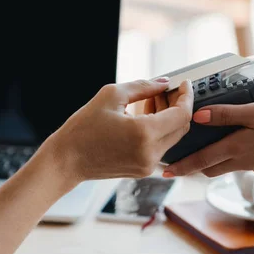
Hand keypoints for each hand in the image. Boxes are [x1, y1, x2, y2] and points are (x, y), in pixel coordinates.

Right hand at [44, 78, 192, 181]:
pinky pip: (162, 146)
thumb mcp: (111, 96)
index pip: (182, 114)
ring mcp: (149, 165)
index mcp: (145, 134)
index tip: (185, 83)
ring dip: (168, 117)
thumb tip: (164, 82)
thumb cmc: (84, 127)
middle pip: (182, 126)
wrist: (67, 161)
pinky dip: (159, 130)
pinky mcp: (144, 170)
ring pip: (173, 136)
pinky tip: (144, 116)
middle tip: (165, 90)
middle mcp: (151, 153)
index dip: (187, 96)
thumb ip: (143, 87)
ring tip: (151, 101)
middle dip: (178, 105)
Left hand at [163, 102, 253, 177]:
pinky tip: (239, 144)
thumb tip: (197, 117)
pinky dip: (232, 157)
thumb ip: (225, 115)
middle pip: (210, 168)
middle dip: (193, 166)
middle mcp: (242, 162)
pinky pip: (242, 163)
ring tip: (204, 151)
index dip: (181, 167)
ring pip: (225, 167)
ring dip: (212, 162)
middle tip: (179, 161)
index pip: (200, 162)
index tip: (164, 173)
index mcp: (235, 149)